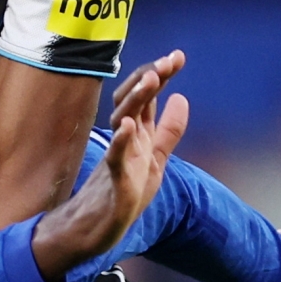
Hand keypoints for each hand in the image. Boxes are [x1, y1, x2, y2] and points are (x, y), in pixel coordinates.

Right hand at [32, 65, 188, 281]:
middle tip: (167, 61)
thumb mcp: (156, 158)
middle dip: (149, 78)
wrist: (98, 226)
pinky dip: (120, 141)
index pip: (148, 96)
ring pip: (124, 120)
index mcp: (138, 132)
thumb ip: (169, 130)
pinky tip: (128, 126)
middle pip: (134, 100)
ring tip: (151, 79)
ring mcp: (118, 155)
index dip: (161, 75)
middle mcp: (126, 138)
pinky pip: (115, 156)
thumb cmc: (124, 191)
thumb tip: (182, 97)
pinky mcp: (112, 178)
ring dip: (137, 99)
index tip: (177, 56)